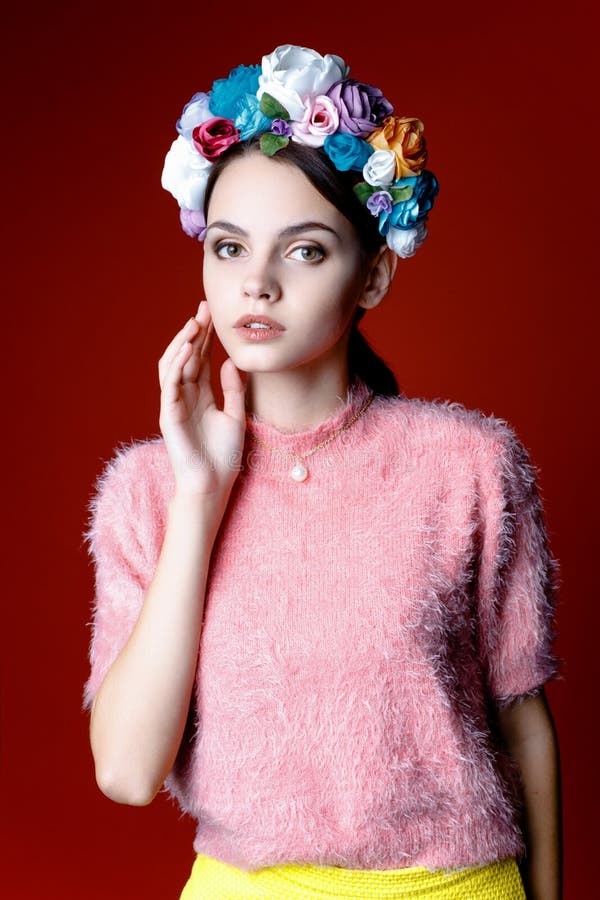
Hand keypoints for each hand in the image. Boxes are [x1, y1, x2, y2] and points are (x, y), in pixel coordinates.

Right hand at [158, 301, 246, 500]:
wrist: (212, 483)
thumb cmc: (223, 456)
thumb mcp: (236, 417)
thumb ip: (233, 390)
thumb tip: (231, 362)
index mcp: (200, 396)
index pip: (201, 360)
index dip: (206, 338)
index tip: (214, 316)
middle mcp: (184, 396)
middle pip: (186, 357)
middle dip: (194, 333)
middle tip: (204, 309)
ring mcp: (174, 404)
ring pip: (173, 365)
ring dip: (182, 343)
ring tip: (194, 323)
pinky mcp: (168, 414)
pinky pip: (170, 384)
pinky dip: (176, 365)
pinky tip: (186, 349)